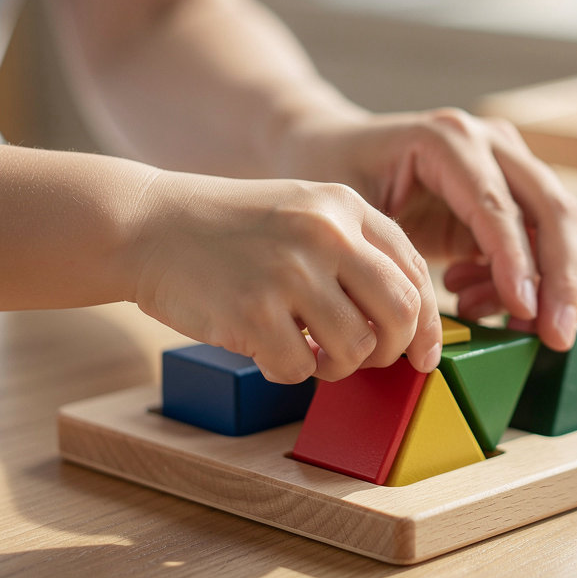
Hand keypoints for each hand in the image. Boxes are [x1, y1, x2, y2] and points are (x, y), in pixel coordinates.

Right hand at [132, 171, 440, 382]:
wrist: (148, 224)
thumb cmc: (235, 229)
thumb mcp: (306, 213)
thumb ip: (359, 252)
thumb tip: (413, 320)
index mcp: (345, 206)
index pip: (415, 272)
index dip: (429, 323)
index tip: (425, 354)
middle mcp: (325, 234)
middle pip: (401, 313)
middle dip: (395, 350)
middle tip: (370, 358)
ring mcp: (289, 272)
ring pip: (357, 349)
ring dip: (338, 366)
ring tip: (308, 350)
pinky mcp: (252, 312)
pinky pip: (299, 369)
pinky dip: (287, 371)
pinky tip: (265, 347)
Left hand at [280, 107, 576, 350]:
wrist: (327, 149)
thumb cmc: (329, 177)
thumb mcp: (348, 214)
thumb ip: (390, 257)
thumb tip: (424, 321)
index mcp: (446, 139)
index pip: (499, 206)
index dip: (517, 263)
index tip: (524, 312)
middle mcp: (488, 142)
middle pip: (552, 209)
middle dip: (559, 278)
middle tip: (555, 337)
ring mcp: (506, 162)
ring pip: (558, 225)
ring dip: (544, 285)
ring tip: (484, 316)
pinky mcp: (510, 193)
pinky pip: (537, 242)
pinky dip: (518, 282)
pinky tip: (472, 300)